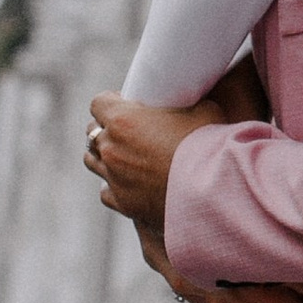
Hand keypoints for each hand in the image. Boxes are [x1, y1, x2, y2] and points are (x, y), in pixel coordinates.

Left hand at [84, 92, 220, 234]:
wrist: (211, 192)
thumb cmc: (207, 147)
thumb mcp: (204, 111)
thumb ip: (190, 103)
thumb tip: (197, 99)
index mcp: (123, 120)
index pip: (98, 103)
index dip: (110, 101)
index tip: (124, 104)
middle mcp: (111, 148)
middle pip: (92, 132)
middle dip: (105, 128)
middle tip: (126, 130)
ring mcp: (113, 177)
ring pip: (92, 160)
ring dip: (104, 155)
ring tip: (122, 154)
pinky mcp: (122, 203)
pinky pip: (105, 191)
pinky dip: (113, 185)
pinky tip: (128, 182)